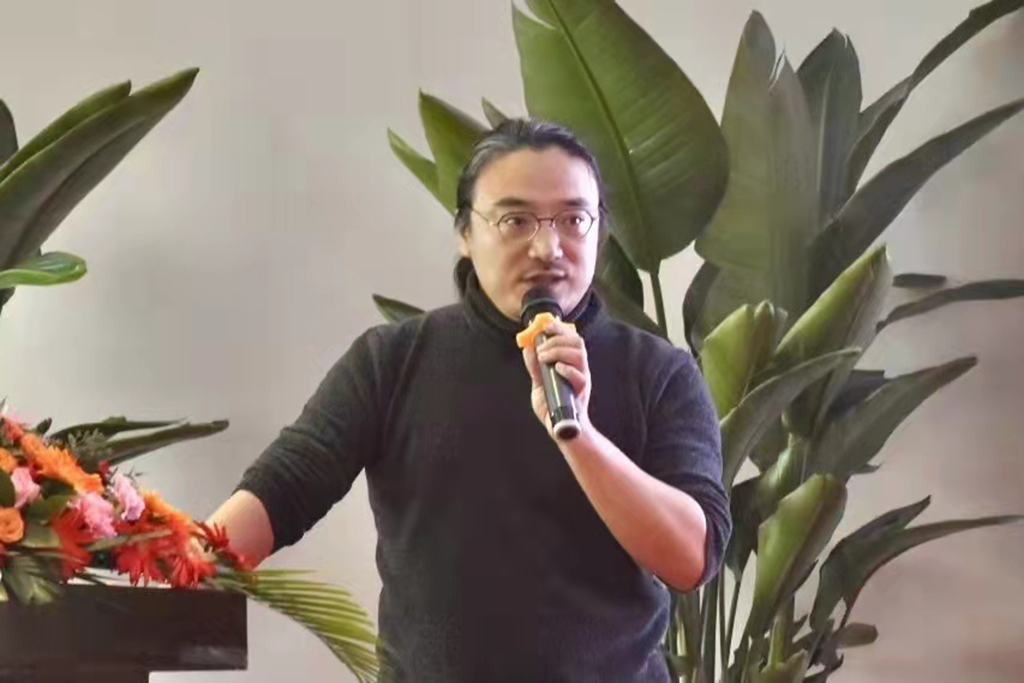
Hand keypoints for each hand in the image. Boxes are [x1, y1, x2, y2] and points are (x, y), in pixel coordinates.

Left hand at [522, 319, 591, 438]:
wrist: (561, 430)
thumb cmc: (553, 407)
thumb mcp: (540, 384)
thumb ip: (535, 367)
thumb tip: (528, 348)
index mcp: (572, 364)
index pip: (571, 339)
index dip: (559, 329)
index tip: (545, 326)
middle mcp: (580, 369)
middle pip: (577, 342)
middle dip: (557, 339)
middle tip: (541, 347)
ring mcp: (582, 380)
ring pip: (579, 355)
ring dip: (559, 351)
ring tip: (544, 357)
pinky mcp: (580, 393)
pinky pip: (580, 377)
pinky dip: (567, 369)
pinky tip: (556, 368)